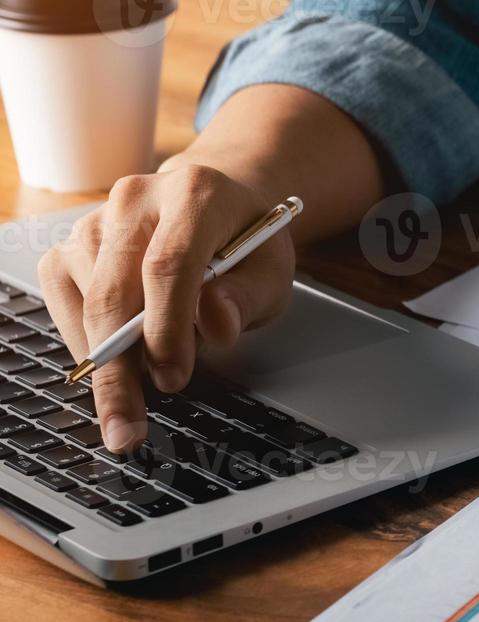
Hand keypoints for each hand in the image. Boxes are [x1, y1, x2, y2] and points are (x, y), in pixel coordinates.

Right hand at [39, 164, 295, 451]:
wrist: (218, 206)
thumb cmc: (246, 241)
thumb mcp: (271, 270)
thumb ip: (247, 298)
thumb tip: (217, 326)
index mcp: (196, 195)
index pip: (171, 264)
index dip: (168, 327)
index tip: (173, 378)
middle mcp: (137, 199)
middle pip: (115, 289)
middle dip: (120, 368)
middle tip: (129, 426)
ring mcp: (97, 219)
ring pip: (85, 302)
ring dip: (105, 361)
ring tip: (133, 399)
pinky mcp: (70, 244)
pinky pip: (64, 301)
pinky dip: (85, 341)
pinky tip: (116, 360)